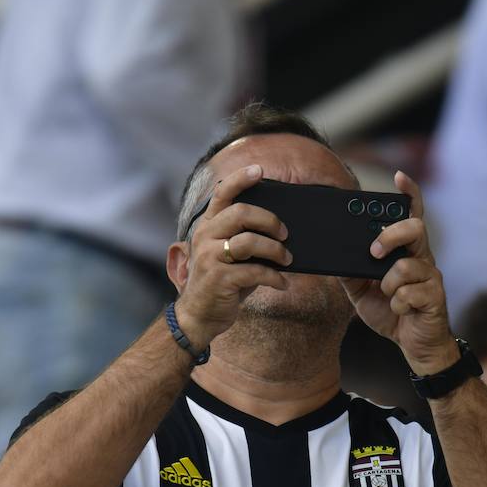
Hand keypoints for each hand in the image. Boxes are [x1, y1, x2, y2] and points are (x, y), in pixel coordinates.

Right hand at [171, 164, 291, 348]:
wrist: (199, 315)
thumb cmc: (221, 282)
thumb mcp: (228, 255)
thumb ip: (244, 238)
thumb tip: (281, 231)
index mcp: (207, 226)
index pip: (222, 194)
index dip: (241, 179)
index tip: (259, 170)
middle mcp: (205, 237)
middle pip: (242, 213)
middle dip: (270, 221)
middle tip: (285, 234)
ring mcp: (210, 257)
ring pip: (250, 242)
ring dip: (276, 251)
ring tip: (287, 260)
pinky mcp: (220, 278)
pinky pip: (255, 272)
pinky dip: (274, 278)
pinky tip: (282, 283)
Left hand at [341, 171, 457, 376]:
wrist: (414, 345)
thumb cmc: (392, 312)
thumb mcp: (361, 291)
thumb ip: (350, 272)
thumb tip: (331, 256)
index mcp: (406, 251)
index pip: (411, 215)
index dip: (409, 194)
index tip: (399, 177)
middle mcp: (422, 257)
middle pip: (414, 228)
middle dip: (390, 235)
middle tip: (373, 252)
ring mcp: (431, 276)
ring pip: (405, 266)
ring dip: (388, 285)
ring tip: (388, 295)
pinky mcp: (435, 296)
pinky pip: (408, 294)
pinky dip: (397, 304)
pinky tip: (400, 311)